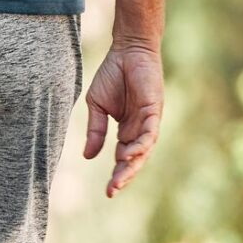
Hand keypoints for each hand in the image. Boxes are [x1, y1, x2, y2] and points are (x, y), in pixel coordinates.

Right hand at [82, 40, 162, 197]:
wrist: (125, 50)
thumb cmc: (112, 75)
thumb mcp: (96, 106)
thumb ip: (95, 131)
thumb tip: (88, 156)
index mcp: (126, 130)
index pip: (123, 158)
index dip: (117, 175)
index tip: (108, 192)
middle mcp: (140, 129)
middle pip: (135, 159)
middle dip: (124, 176)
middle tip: (112, 191)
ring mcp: (149, 121)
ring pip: (144, 150)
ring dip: (132, 165)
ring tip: (120, 178)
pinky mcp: (154, 109)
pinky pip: (149, 132)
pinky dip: (140, 145)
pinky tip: (128, 154)